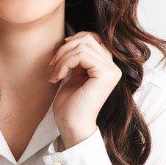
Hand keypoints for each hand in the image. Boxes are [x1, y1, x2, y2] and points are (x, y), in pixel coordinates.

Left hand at [47, 31, 121, 145]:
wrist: (72, 126)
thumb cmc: (70, 106)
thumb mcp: (74, 75)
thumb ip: (78, 59)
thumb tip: (71, 39)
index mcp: (106, 67)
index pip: (93, 39)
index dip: (73, 41)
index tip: (58, 56)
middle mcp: (113, 67)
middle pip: (88, 38)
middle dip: (65, 48)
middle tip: (52, 65)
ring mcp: (111, 71)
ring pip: (82, 45)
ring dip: (62, 57)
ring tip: (54, 73)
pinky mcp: (105, 74)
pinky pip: (81, 55)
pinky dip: (64, 63)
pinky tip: (58, 77)